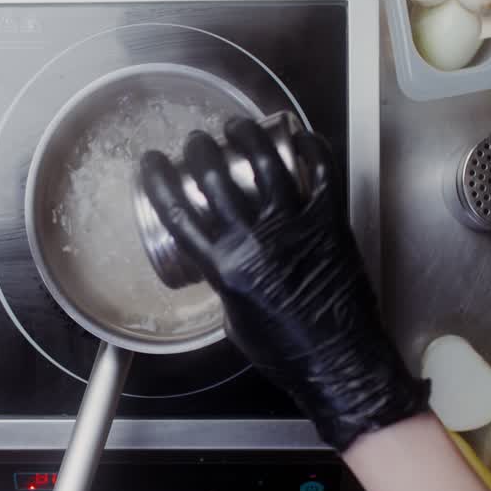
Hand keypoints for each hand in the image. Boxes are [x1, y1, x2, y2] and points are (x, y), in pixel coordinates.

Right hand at [138, 118, 428, 450]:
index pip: (177, 211)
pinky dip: (308, 146)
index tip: (151, 163)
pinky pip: (320, 169)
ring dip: (245, 136)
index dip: (158, 180)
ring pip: (263, 161)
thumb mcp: (233, 320)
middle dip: (199, 149)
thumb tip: (220, 258)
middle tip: (196, 142)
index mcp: (224, 267)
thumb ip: (223, 280)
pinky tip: (294, 137)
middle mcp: (255, 239)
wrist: (340, 362)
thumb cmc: (286, 352)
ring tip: (236, 128)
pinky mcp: (329, 220)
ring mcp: (295, 225)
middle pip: (214, 176)